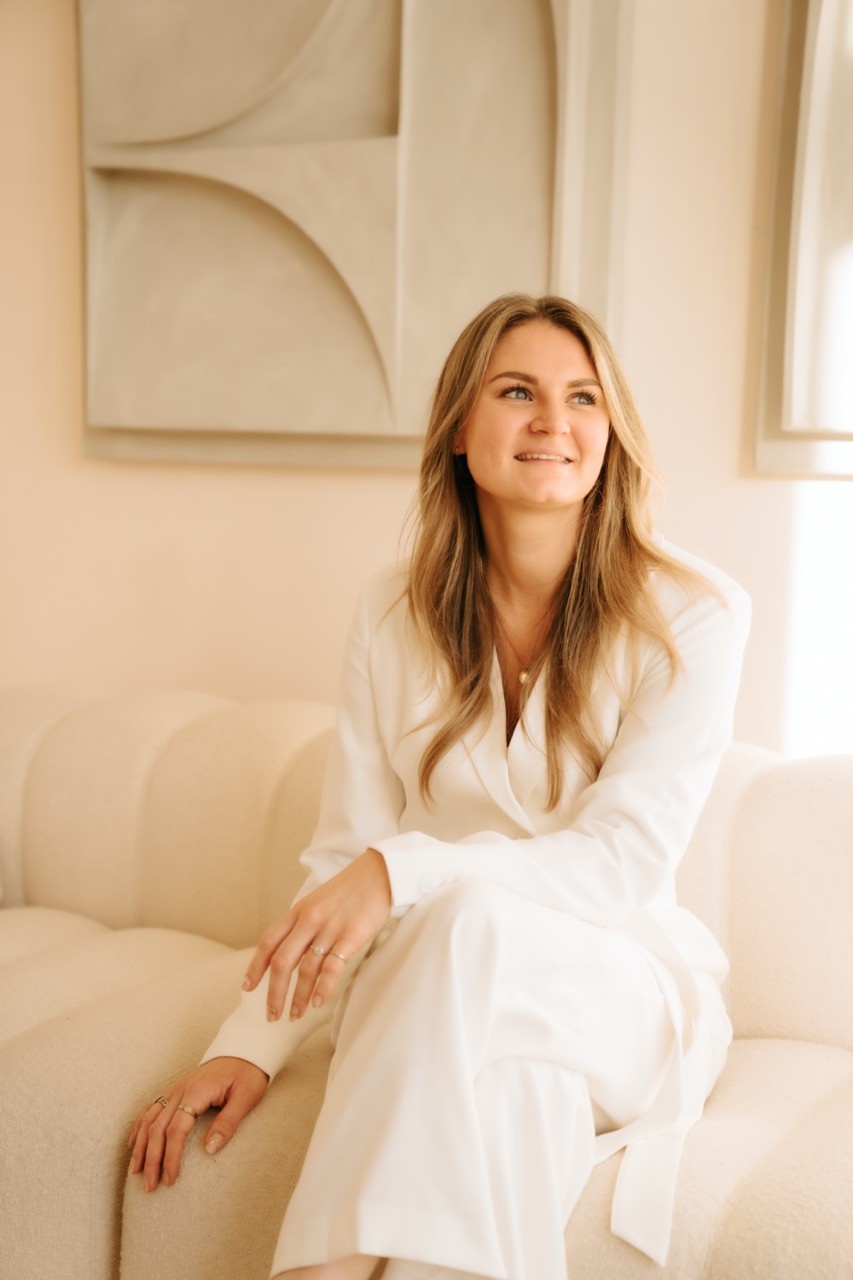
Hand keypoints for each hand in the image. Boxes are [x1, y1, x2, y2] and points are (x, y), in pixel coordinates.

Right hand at [128, 1056, 267, 1191]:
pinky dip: (140, 1127)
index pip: (176, 1130)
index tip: (170, 1179)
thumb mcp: (246, 1098)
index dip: (170, 1156)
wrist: (244, 1050)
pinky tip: (135, 1143)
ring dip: (141, 1147)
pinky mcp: (175, 1090)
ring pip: (149, 1119)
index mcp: (196, 1092)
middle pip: (157, 1128)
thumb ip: (228, 1123)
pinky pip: (151, 1109)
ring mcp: (175, 1089)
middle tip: (150, 1186)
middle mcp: (180, 1090)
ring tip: (136, 1171)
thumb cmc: (247, 1074)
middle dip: (151, 1159)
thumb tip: (210, 1149)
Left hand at [243, 848, 391, 1021]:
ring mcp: (329, 928)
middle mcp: (309, 920)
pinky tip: (318, 1003)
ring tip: (296, 1014)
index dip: (256, 967)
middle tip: (272, 1015)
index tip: (248, 987)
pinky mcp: (351, 936)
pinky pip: (332, 967)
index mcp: (298, 911)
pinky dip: (323, 988)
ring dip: (299, 997)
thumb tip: (290, 952)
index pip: (268, 942)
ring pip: (306, 969)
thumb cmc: (349, 890)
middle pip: (282, 962)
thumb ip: (302, 924)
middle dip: (274, 993)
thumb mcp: (317, 902)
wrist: (379, 873)